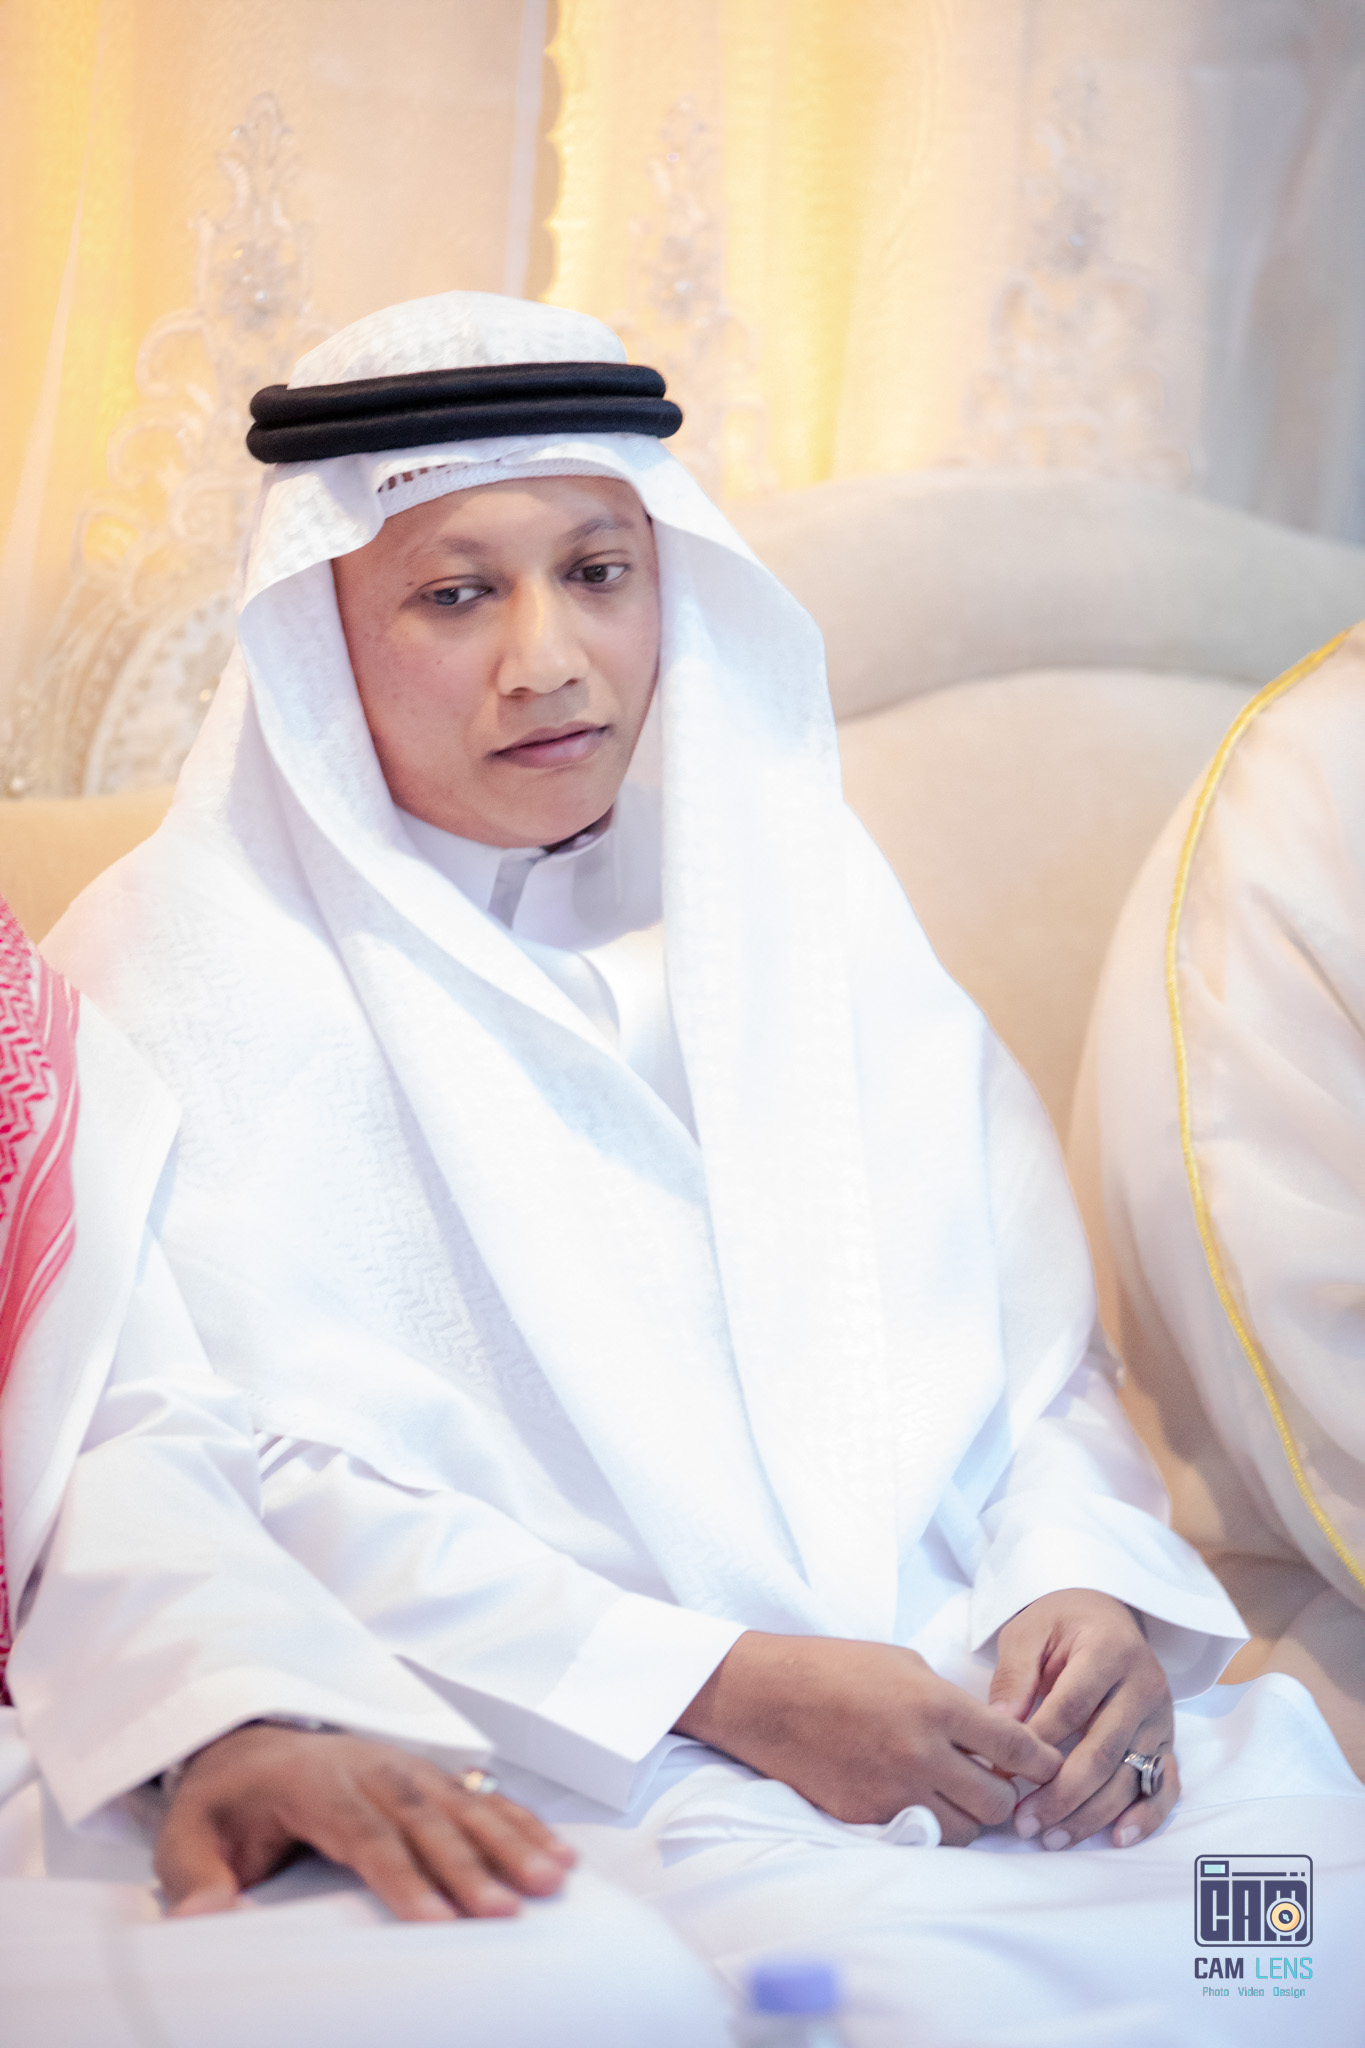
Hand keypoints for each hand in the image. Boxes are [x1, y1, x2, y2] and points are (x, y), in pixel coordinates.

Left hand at [155, 1725, 574, 1919]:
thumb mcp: (187, 1837)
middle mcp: (371, 1768)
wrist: (251, 1746)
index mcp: (314, 1783)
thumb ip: (192, 1878)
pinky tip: (559, 1852)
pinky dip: (523, 1823)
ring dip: (512, 1841)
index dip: (403, 1877)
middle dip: (471, 1866)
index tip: (437, 1921)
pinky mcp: (430, 1777)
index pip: (365, 1833)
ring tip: (553, 1880)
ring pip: (465, 1803)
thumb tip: (204, 1916)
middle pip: (427, 1819)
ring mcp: (406, 1767)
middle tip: (508, 1912)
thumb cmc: (225, 1803)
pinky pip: (483, 1798)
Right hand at [675, 1632, 1062, 1844]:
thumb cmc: (836, 1667)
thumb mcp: (905, 1664)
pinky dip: (930, 1823)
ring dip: (970, 1816)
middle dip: (1004, 1794)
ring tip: (956, 1794)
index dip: (1041, 1759)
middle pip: (996, 1802)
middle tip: (993, 1779)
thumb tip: (992, 1732)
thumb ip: (952, 1702)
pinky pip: (921, 1835)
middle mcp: (922, 1755)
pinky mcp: (868, 1819)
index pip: (1015, 1748)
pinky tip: (920, 1799)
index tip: (1047, 1763)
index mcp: (936, 1706)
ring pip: (965, 1831)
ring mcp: (894, 1792)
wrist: (769, 1697)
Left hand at [990, 1589, 1177, 1849]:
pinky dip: (1146, 1816)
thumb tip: (998, 1727)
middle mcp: (1143, 1685)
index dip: (1036, 1744)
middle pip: (1102, 1752)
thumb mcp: (1029, 1631)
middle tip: (1024, 1823)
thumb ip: (1014, 1676)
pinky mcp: (1168, 1741)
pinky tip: (1118, 1837)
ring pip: (1129, 1777)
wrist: (1105, 1614)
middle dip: (1061, 1795)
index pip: (1071, 1707)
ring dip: (1091, 1814)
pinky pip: (1165, 1785)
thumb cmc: (1060, 1623)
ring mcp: (1160, 1717)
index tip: (1003, 1773)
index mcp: (1108, 1651)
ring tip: (1051, 1837)